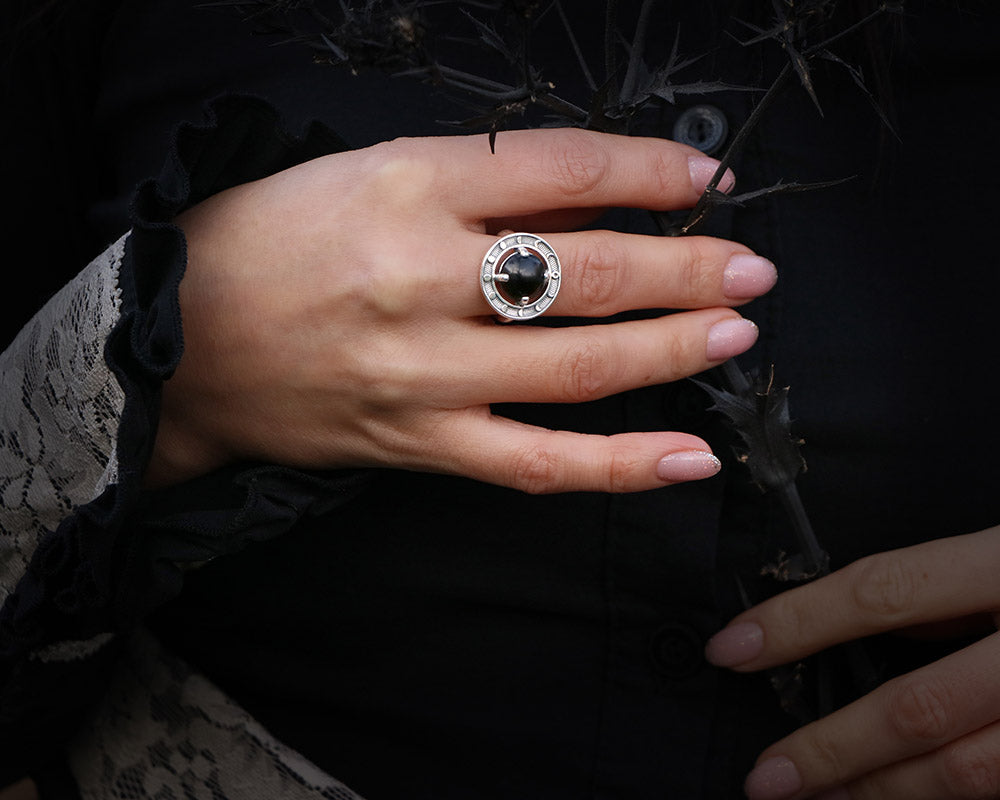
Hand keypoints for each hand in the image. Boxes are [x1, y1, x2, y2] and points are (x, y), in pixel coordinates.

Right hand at [147, 128, 773, 489]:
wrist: (179, 341)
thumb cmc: (269, 240)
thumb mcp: (365, 172)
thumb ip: (478, 186)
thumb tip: (590, 197)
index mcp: (406, 185)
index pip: (560, 167)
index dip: (650, 173)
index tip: (706, 182)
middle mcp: (420, 276)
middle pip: (587, 271)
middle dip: (687, 267)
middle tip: (751, 269)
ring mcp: (424, 371)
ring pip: (578, 365)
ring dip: (673, 349)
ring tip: (736, 334)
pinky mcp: (419, 443)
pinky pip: (537, 463)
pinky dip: (621, 465)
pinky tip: (688, 458)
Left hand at [706, 526, 999, 799]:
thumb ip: (939, 588)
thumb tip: (847, 619)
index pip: (882, 591)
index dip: (798, 622)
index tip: (732, 648)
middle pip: (919, 706)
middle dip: (831, 747)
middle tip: (766, 778)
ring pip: (966, 769)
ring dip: (878, 790)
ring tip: (814, 799)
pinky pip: (998, 789)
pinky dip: (936, 799)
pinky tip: (890, 798)